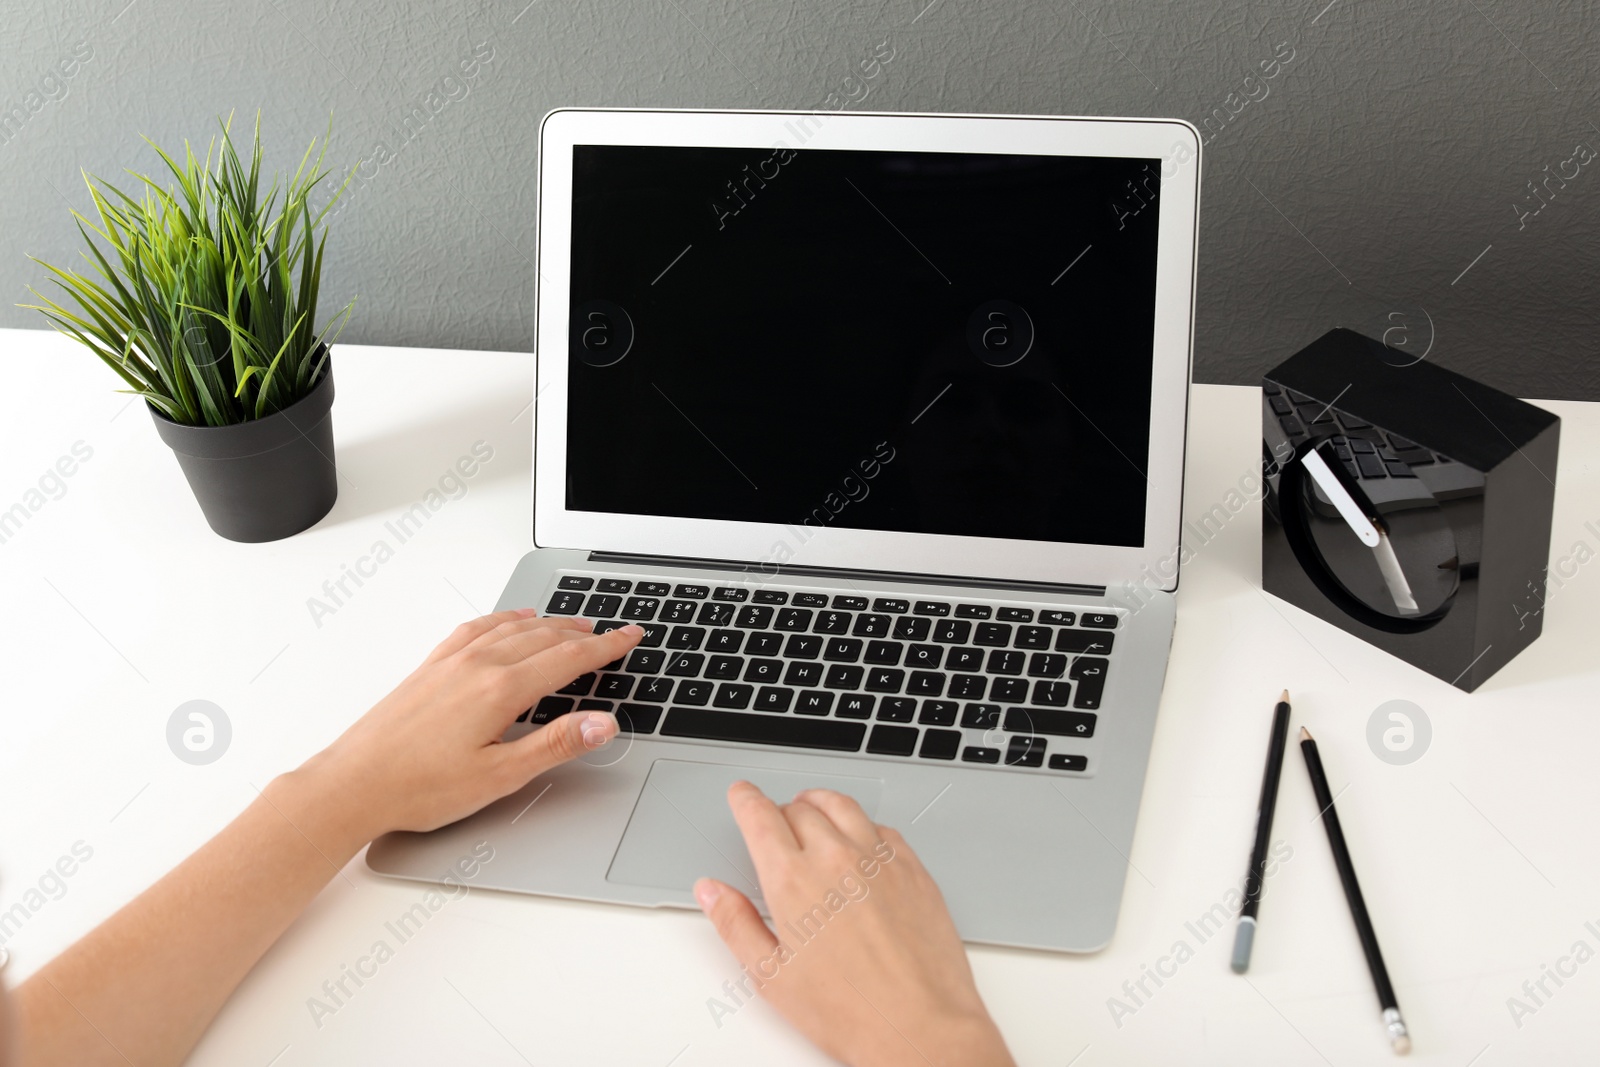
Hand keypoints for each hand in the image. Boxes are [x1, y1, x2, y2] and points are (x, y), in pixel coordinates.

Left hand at [294, 609, 642, 845]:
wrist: (353, 784)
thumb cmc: (418, 787)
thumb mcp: (500, 776)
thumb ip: (555, 744)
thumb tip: (602, 723)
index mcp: (501, 690)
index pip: (569, 659)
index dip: (606, 648)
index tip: (630, 638)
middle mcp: (477, 665)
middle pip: (545, 637)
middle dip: (584, 634)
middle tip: (612, 633)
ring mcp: (451, 661)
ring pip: (513, 628)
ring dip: (549, 623)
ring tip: (572, 625)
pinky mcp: (430, 667)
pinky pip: (477, 628)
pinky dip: (504, 619)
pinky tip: (510, 620)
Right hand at [695, 783, 1013, 1066]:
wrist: (919, 1026)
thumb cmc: (849, 1012)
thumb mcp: (771, 977)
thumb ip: (735, 925)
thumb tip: (712, 893)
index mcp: (793, 881)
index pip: (761, 817)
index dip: (745, 799)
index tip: (741, 795)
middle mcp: (837, 859)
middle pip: (800, 808)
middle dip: (780, 809)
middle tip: (774, 820)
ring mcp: (879, 861)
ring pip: (843, 806)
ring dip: (820, 803)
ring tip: (812, 810)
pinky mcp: (913, 870)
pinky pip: (883, 828)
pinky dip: (863, 824)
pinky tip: (860, 840)